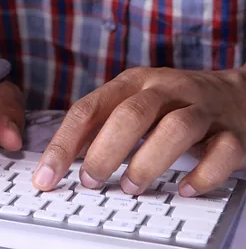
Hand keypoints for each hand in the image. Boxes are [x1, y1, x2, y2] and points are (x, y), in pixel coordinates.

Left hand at [33, 67, 245, 196]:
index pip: (88, 109)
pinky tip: (184, 189)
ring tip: (130, 186)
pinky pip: (221, 153)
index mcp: (133, 83)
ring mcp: (202, 109)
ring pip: (176, 130)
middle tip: (89, 181)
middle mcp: (166, 90)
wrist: (237, 96)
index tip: (46, 175)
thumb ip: (99, 126)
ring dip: (147, 163)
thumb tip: (60, 160)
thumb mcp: (132, 103)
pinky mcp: (233, 132)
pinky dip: (202, 176)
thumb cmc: (173, 105)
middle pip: (130, 115)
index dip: (63, 144)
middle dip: (104, 152)